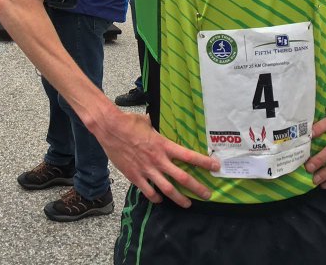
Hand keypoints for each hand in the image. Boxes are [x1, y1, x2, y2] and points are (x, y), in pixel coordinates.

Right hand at [94, 109, 219, 206]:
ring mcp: (147, 170)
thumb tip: (153, 122)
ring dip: (180, 199)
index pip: (189, 156)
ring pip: (168, 190)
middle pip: (183, 178)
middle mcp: (158, 160)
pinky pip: (148, 192)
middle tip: (207, 194)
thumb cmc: (128, 122)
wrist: (109, 128)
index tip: (216, 167)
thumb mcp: (146, 122)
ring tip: (188, 204)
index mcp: (163, 145)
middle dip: (197, 188)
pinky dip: (156, 198)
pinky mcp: (135, 176)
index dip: (204, 163)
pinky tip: (159, 199)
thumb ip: (154, 127)